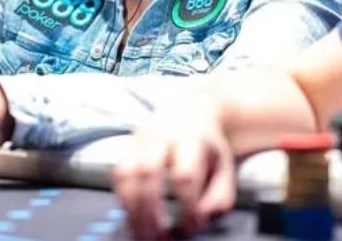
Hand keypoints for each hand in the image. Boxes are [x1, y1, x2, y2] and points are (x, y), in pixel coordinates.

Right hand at [112, 90, 235, 238]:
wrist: (188, 113)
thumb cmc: (205, 146)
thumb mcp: (224, 167)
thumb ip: (220, 196)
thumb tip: (205, 216)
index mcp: (190, 139)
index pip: (185, 174)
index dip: (187, 205)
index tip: (193, 226)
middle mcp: (160, 136)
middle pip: (149, 172)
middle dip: (152, 210)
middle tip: (161, 236)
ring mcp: (139, 140)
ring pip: (126, 173)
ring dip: (132, 208)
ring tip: (143, 233)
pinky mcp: (126, 148)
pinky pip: (117, 175)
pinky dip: (123, 200)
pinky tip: (134, 217)